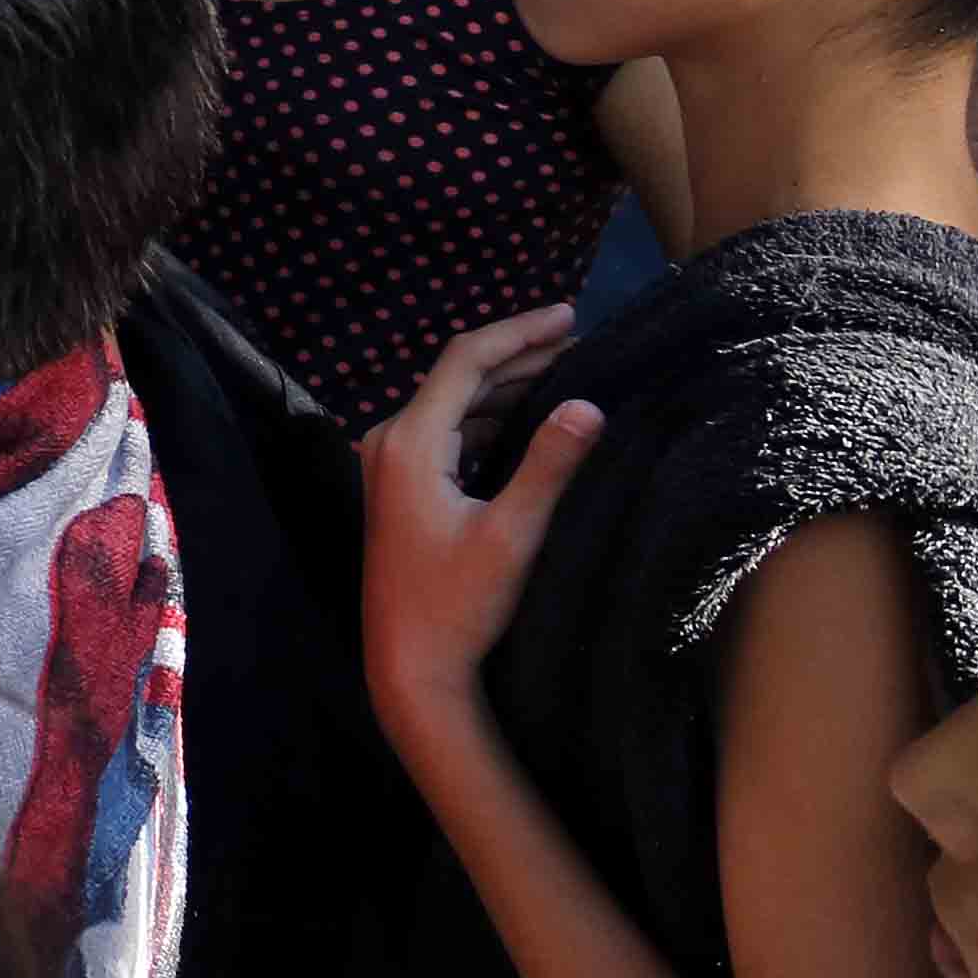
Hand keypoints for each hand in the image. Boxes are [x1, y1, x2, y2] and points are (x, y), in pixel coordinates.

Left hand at [358, 304, 601, 751]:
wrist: (408, 662)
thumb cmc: (459, 603)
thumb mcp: (513, 533)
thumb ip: (549, 467)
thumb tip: (589, 406)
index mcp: (408, 441)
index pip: (464, 361)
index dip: (519, 331)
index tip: (571, 315)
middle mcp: (388, 440)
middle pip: (457, 376)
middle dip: (519, 354)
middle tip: (581, 339)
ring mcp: (389, 462)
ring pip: (453, 403)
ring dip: (506, 384)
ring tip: (566, 369)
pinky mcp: (399, 485)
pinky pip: (447, 431)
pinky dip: (489, 415)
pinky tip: (529, 415)